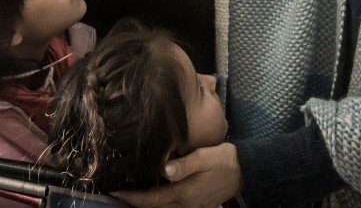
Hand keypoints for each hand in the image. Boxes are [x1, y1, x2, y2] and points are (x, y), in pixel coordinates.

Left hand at [115, 143, 241, 207]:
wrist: (245, 170)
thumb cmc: (223, 159)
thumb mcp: (204, 157)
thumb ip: (184, 165)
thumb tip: (164, 170)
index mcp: (185, 193)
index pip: (152, 199)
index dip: (132, 197)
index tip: (115, 191)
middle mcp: (186, 205)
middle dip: (135, 202)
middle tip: (117, 193)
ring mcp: (192, 207)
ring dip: (147, 204)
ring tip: (131, 193)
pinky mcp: (197, 205)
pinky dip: (160, 204)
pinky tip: (153, 194)